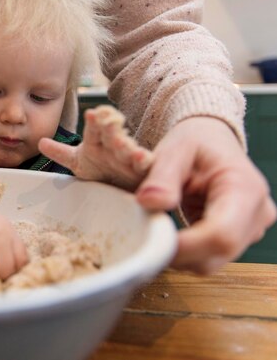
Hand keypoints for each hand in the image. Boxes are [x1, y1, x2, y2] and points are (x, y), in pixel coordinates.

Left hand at [39, 105, 153, 190]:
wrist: (126, 182)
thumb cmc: (102, 168)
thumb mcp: (79, 161)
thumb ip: (62, 152)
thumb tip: (41, 143)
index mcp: (97, 142)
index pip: (94, 130)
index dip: (93, 122)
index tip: (91, 114)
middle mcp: (113, 146)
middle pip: (110, 135)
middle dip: (108, 127)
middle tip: (106, 120)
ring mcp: (128, 157)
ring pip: (126, 148)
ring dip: (123, 143)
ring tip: (119, 139)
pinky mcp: (142, 170)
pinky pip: (143, 165)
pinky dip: (142, 161)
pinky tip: (140, 157)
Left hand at [137, 117, 276, 273]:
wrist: (211, 140)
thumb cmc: (195, 141)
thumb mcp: (174, 150)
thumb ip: (162, 177)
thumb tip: (149, 202)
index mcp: (244, 188)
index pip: (221, 235)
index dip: (185, 247)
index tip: (152, 241)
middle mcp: (257, 214)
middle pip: (217, 254)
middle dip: (177, 253)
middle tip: (146, 234)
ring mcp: (252, 229)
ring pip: (213, 262)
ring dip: (180, 254)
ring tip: (159, 227)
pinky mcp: (241, 238)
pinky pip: (211, 257)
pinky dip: (187, 252)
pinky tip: (172, 232)